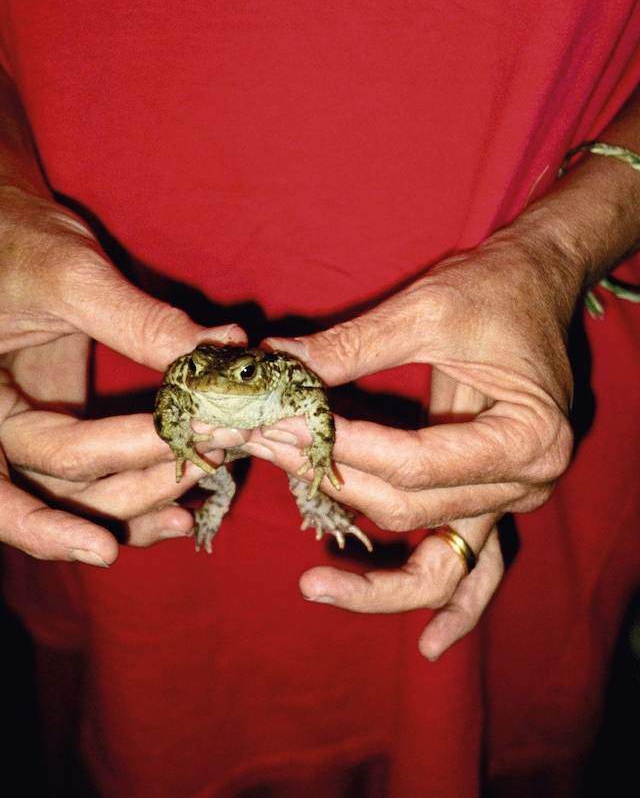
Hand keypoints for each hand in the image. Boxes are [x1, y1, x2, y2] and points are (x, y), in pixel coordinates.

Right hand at [0, 180, 245, 561]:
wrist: (10, 227)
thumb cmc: (17, 239)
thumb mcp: (71, 276)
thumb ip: (139, 321)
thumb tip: (224, 350)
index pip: (21, 466)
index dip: (52, 521)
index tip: (106, 547)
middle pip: (57, 489)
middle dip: (134, 486)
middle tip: (206, 459)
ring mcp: (31, 427)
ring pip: (81, 492)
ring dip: (145, 495)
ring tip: (208, 479)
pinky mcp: (64, 422)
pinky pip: (95, 473)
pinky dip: (137, 492)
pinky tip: (184, 506)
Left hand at [257, 220, 579, 653]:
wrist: (536, 285)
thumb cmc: (494, 289)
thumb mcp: (424, 311)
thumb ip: (350, 348)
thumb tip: (275, 367)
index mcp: (527, 436)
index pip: (414, 463)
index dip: (340, 453)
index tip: (278, 429)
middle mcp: (529, 481)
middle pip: (414, 508)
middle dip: (332, 486)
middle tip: (265, 454)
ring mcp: (514, 499)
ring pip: (439, 559)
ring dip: (373, 568)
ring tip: (313, 580)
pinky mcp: (494, 500)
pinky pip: (478, 571)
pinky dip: (455, 608)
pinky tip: (429, 647)